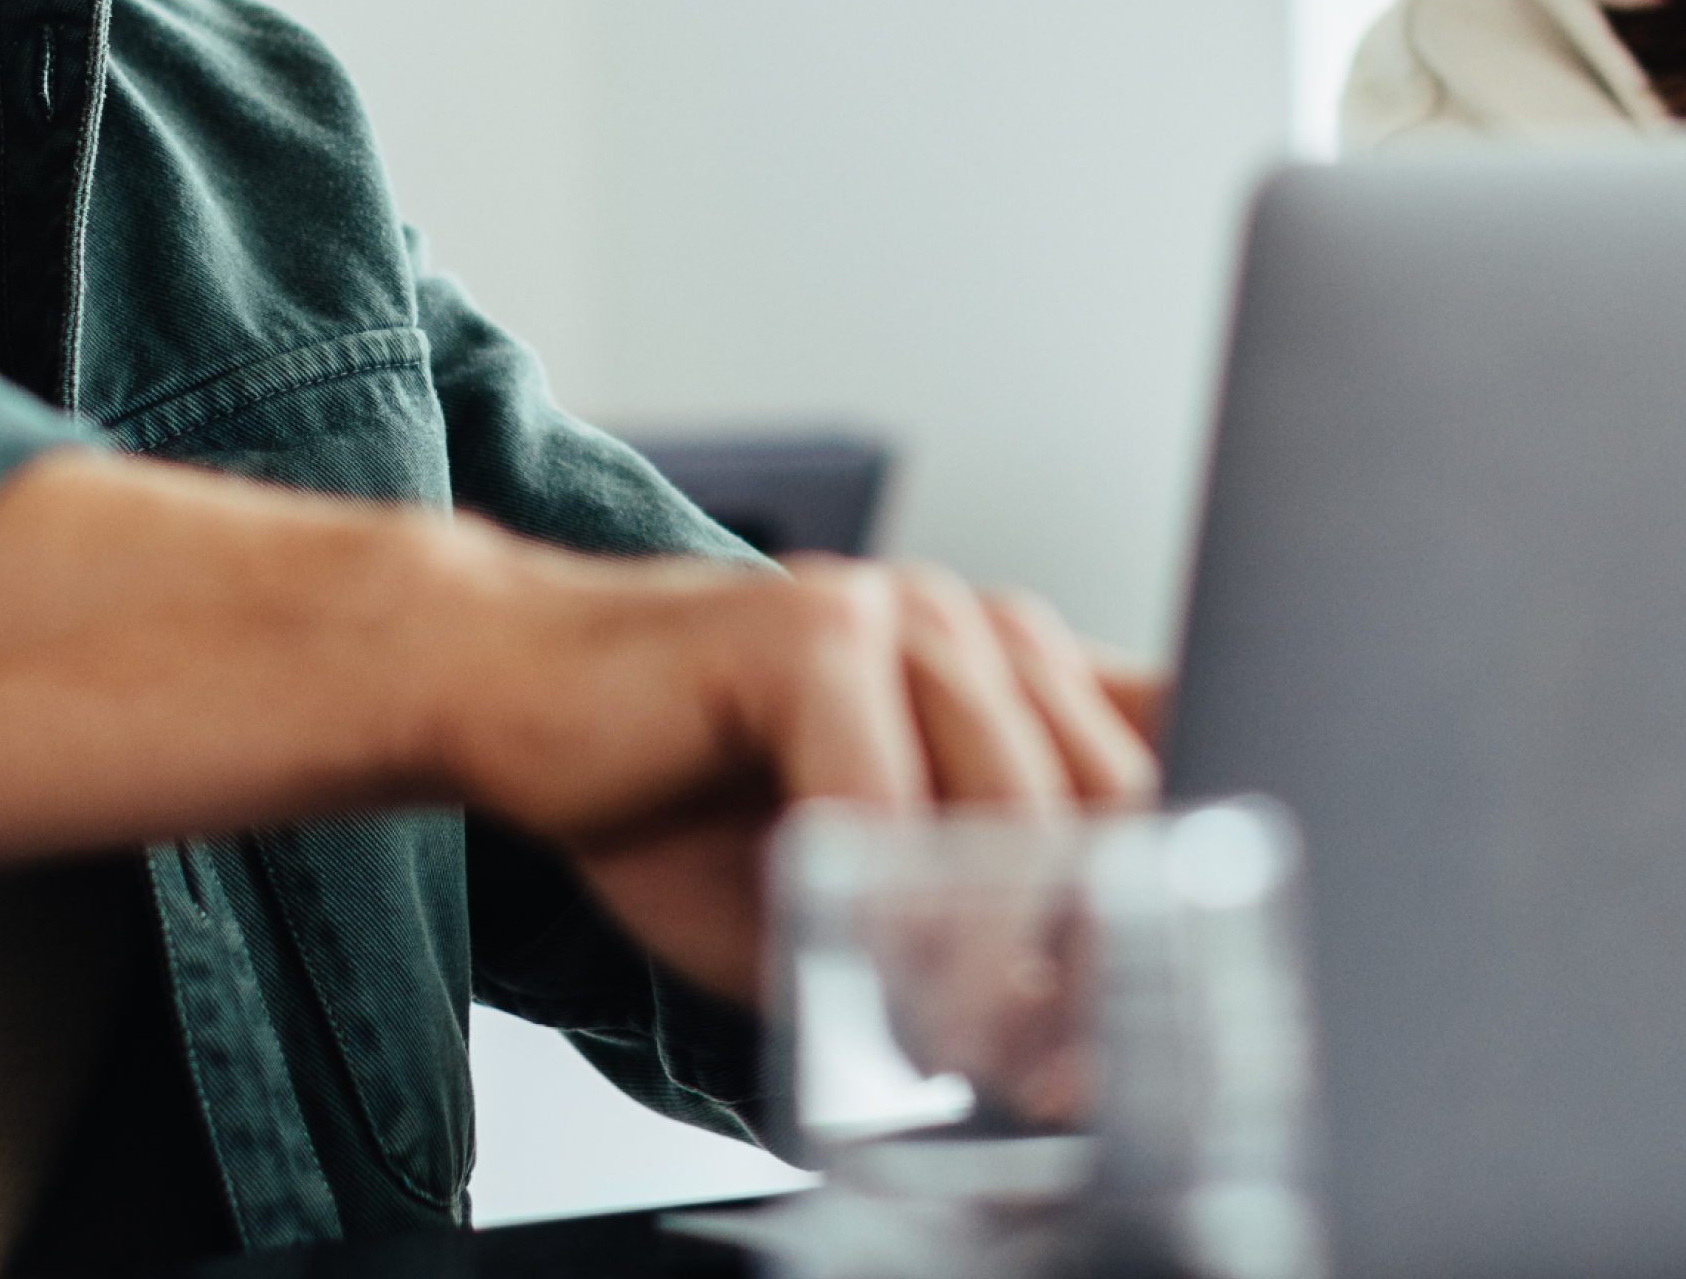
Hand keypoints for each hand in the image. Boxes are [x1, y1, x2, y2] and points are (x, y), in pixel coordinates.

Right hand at [441, 554, 1160, 999]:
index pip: (1168, 763)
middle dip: (1095, 956)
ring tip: (960, 1050)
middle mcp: (980, 627)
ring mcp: (901, 612)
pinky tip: (861, 980)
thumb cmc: (679, 796)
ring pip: (1016, 808)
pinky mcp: (808, 629)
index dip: (1178, 900)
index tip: (1150, 1025)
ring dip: (995, 957)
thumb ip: (966, 938)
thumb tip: (1072, 1064)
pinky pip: (884, 801)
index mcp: (1017, 673)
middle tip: (1056, 1074)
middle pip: (1116, 801)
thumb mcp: (857, 885)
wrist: (507, 692)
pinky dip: (881, 915)